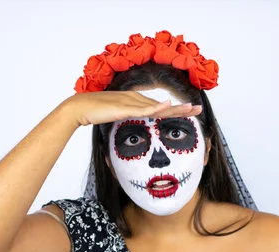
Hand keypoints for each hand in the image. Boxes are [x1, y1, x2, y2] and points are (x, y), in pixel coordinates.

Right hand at [67, 91, 202, 126]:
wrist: (80, 107)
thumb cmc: (95, 113)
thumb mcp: (116, 117)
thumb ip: (127, 119)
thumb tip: (136, 125)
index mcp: (136, 102)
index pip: (159, 108)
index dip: (175, 110)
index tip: (189, 112)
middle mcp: (137, 99)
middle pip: (163, 106)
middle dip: (182, 108)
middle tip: (199, 109)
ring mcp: (132, 102)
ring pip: (158, 107)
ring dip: (175, 108)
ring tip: (191, 108)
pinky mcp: (125, 107)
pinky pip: (144, 109)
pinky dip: (156, 108)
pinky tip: (168, 107)